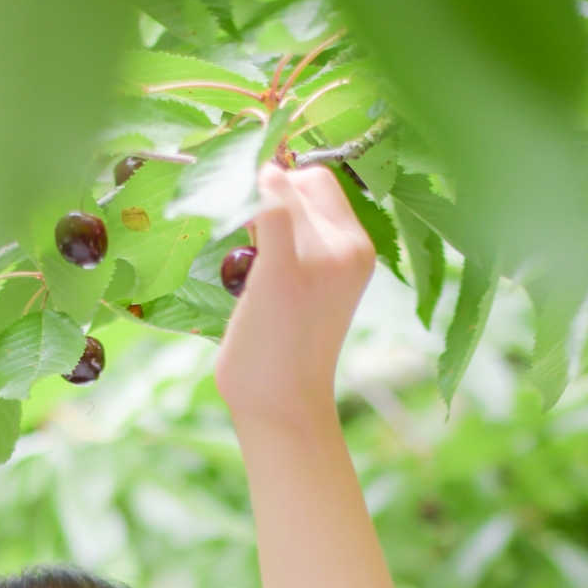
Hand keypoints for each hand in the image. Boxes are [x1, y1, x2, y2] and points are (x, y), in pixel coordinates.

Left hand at [214, 162, 375, 427]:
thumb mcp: (314, 287)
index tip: (257, 220)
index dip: (283, 189)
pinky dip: (245, 198)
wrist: (284, 407)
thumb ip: (303, 242)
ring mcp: (322, 258)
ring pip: (277, 189)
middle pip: (298, 181)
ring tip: (240, 257)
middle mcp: (349, 247)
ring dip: (246, 206)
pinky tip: (225, 217)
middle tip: (247, 243)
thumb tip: (263, 189)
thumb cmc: (286, 352)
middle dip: (267, 196)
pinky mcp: (286, 272)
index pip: (319, 183)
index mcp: (361, 249)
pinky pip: (268, 203)